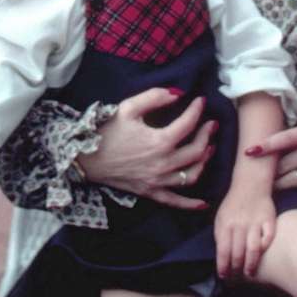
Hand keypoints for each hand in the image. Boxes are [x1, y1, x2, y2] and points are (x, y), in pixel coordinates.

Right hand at [78, 88, 215, 210]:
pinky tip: (204, 202)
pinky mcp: (150, 192)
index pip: (188, 124)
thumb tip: (178, 93)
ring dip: (204, 161)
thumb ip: (155, 97)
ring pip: (192, 175)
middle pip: (196, 151)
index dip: (197, 110)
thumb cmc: (106, 131)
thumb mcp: (128, 108)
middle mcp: (163, 164)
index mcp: (159, 141)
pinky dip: (191, 204)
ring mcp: (158, 181)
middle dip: (207, 135)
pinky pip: (175, 201)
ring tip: (209, 148)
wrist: (86, 158)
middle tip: (211, 124)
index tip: (201, 101)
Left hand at [214, 186, 274, 278]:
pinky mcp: (269, 220)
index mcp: (226, 224)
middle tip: (237, 276)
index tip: (224, 276)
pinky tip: (262, 254)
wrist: (250, 184)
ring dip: (251, 263)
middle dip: (237, 267)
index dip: (223, 266)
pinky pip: (269, 237)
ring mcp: (256, 222)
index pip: (223, 250)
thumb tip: (222, 257)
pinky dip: (265, 247)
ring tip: (250, 272)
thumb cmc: (233, 205)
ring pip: (254, 248)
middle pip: (238, 252)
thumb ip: (220, 236)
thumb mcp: (221, 217)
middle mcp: (240, 224)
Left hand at [250, 120, 296, 191]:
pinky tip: (292, 189)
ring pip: (294, 180)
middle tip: (256, 177)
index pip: (283, 139)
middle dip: (270, 173)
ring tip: (269, 188)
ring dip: (280, 185)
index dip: (264, 146)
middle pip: (285, 165)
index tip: (249, 152)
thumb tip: (271, 149)